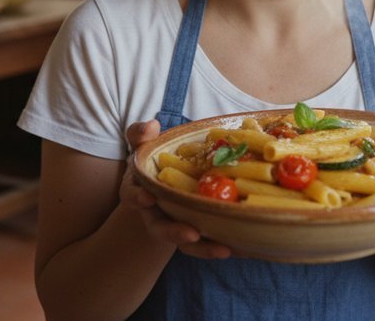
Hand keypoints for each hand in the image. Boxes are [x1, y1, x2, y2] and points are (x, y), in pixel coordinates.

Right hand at [120, 119, 232, 259]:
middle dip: (175, 233)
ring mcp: (177, 225)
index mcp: (141, 191)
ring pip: (187, 243)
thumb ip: (141, 134)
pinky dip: (221, 246)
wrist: (167, 180)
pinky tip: (240, 247)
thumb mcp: (144, 145)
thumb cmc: (155, 160)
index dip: (138, 198)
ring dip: (203, 248)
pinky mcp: (198, 231)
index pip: (134, 196)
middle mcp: (156, 214)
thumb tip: (152, 125)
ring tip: (223, 249)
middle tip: (192, 234)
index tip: (148, 198)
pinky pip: (208, 243)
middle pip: (160, 229)